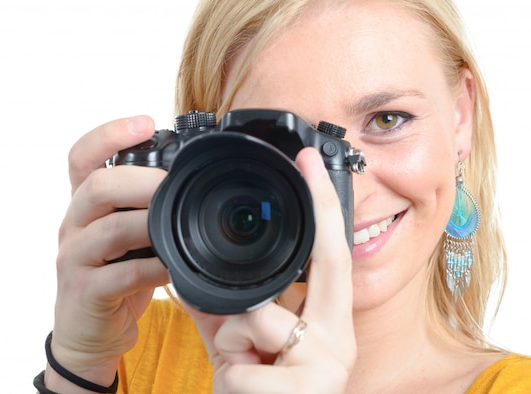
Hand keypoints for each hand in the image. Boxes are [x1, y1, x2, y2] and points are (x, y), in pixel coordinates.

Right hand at [46, 116, 169, 389]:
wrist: (90, 331)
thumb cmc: (116, 273)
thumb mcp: (127, 233)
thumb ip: (146, 207)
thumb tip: (191, 178)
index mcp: (84, 204)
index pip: (81, 157)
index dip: (109, 134)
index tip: (146, 122)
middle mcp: (74, 225)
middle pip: (97, 187)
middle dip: (142, 181)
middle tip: (174, 185)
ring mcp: (76, 259)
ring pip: (108, 230)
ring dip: (151, 224)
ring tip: (177, 226)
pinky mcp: (86, 292)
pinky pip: (121, 276)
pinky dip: (153, 268)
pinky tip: (172, 267)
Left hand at [187, 147, 356, 393]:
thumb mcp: (243, 345)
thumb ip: (229, 305)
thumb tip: (193, 268)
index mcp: (329, 323)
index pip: (331, 254)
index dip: (322, 205)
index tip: (308, 161)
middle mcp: (337, 341)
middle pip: (310, 270)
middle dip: (295, 241)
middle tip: (275, 243)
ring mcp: (324, 369)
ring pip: (254, 320)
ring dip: (232, 344)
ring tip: (242, 369)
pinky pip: (240, 364)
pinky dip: (228, 375)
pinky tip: (242, 391)